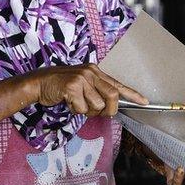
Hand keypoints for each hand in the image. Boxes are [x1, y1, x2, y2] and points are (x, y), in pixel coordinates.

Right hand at [29, 64, 146, 116]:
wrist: (38, 83)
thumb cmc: (61, 87)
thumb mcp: (82, 86)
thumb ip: (96, 93)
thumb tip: (110, 108)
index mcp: (96, 72)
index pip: (118, 84)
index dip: (133, 94)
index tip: (145, 102)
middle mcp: (91, 72)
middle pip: (112, 97)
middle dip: (108, 110)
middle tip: (95, 112)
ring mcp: (82, 78)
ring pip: (97, 105)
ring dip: (86, 111)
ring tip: (76, 104)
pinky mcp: (72, 86)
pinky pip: (82, 108)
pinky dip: (75, 110)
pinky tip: (67, 102)